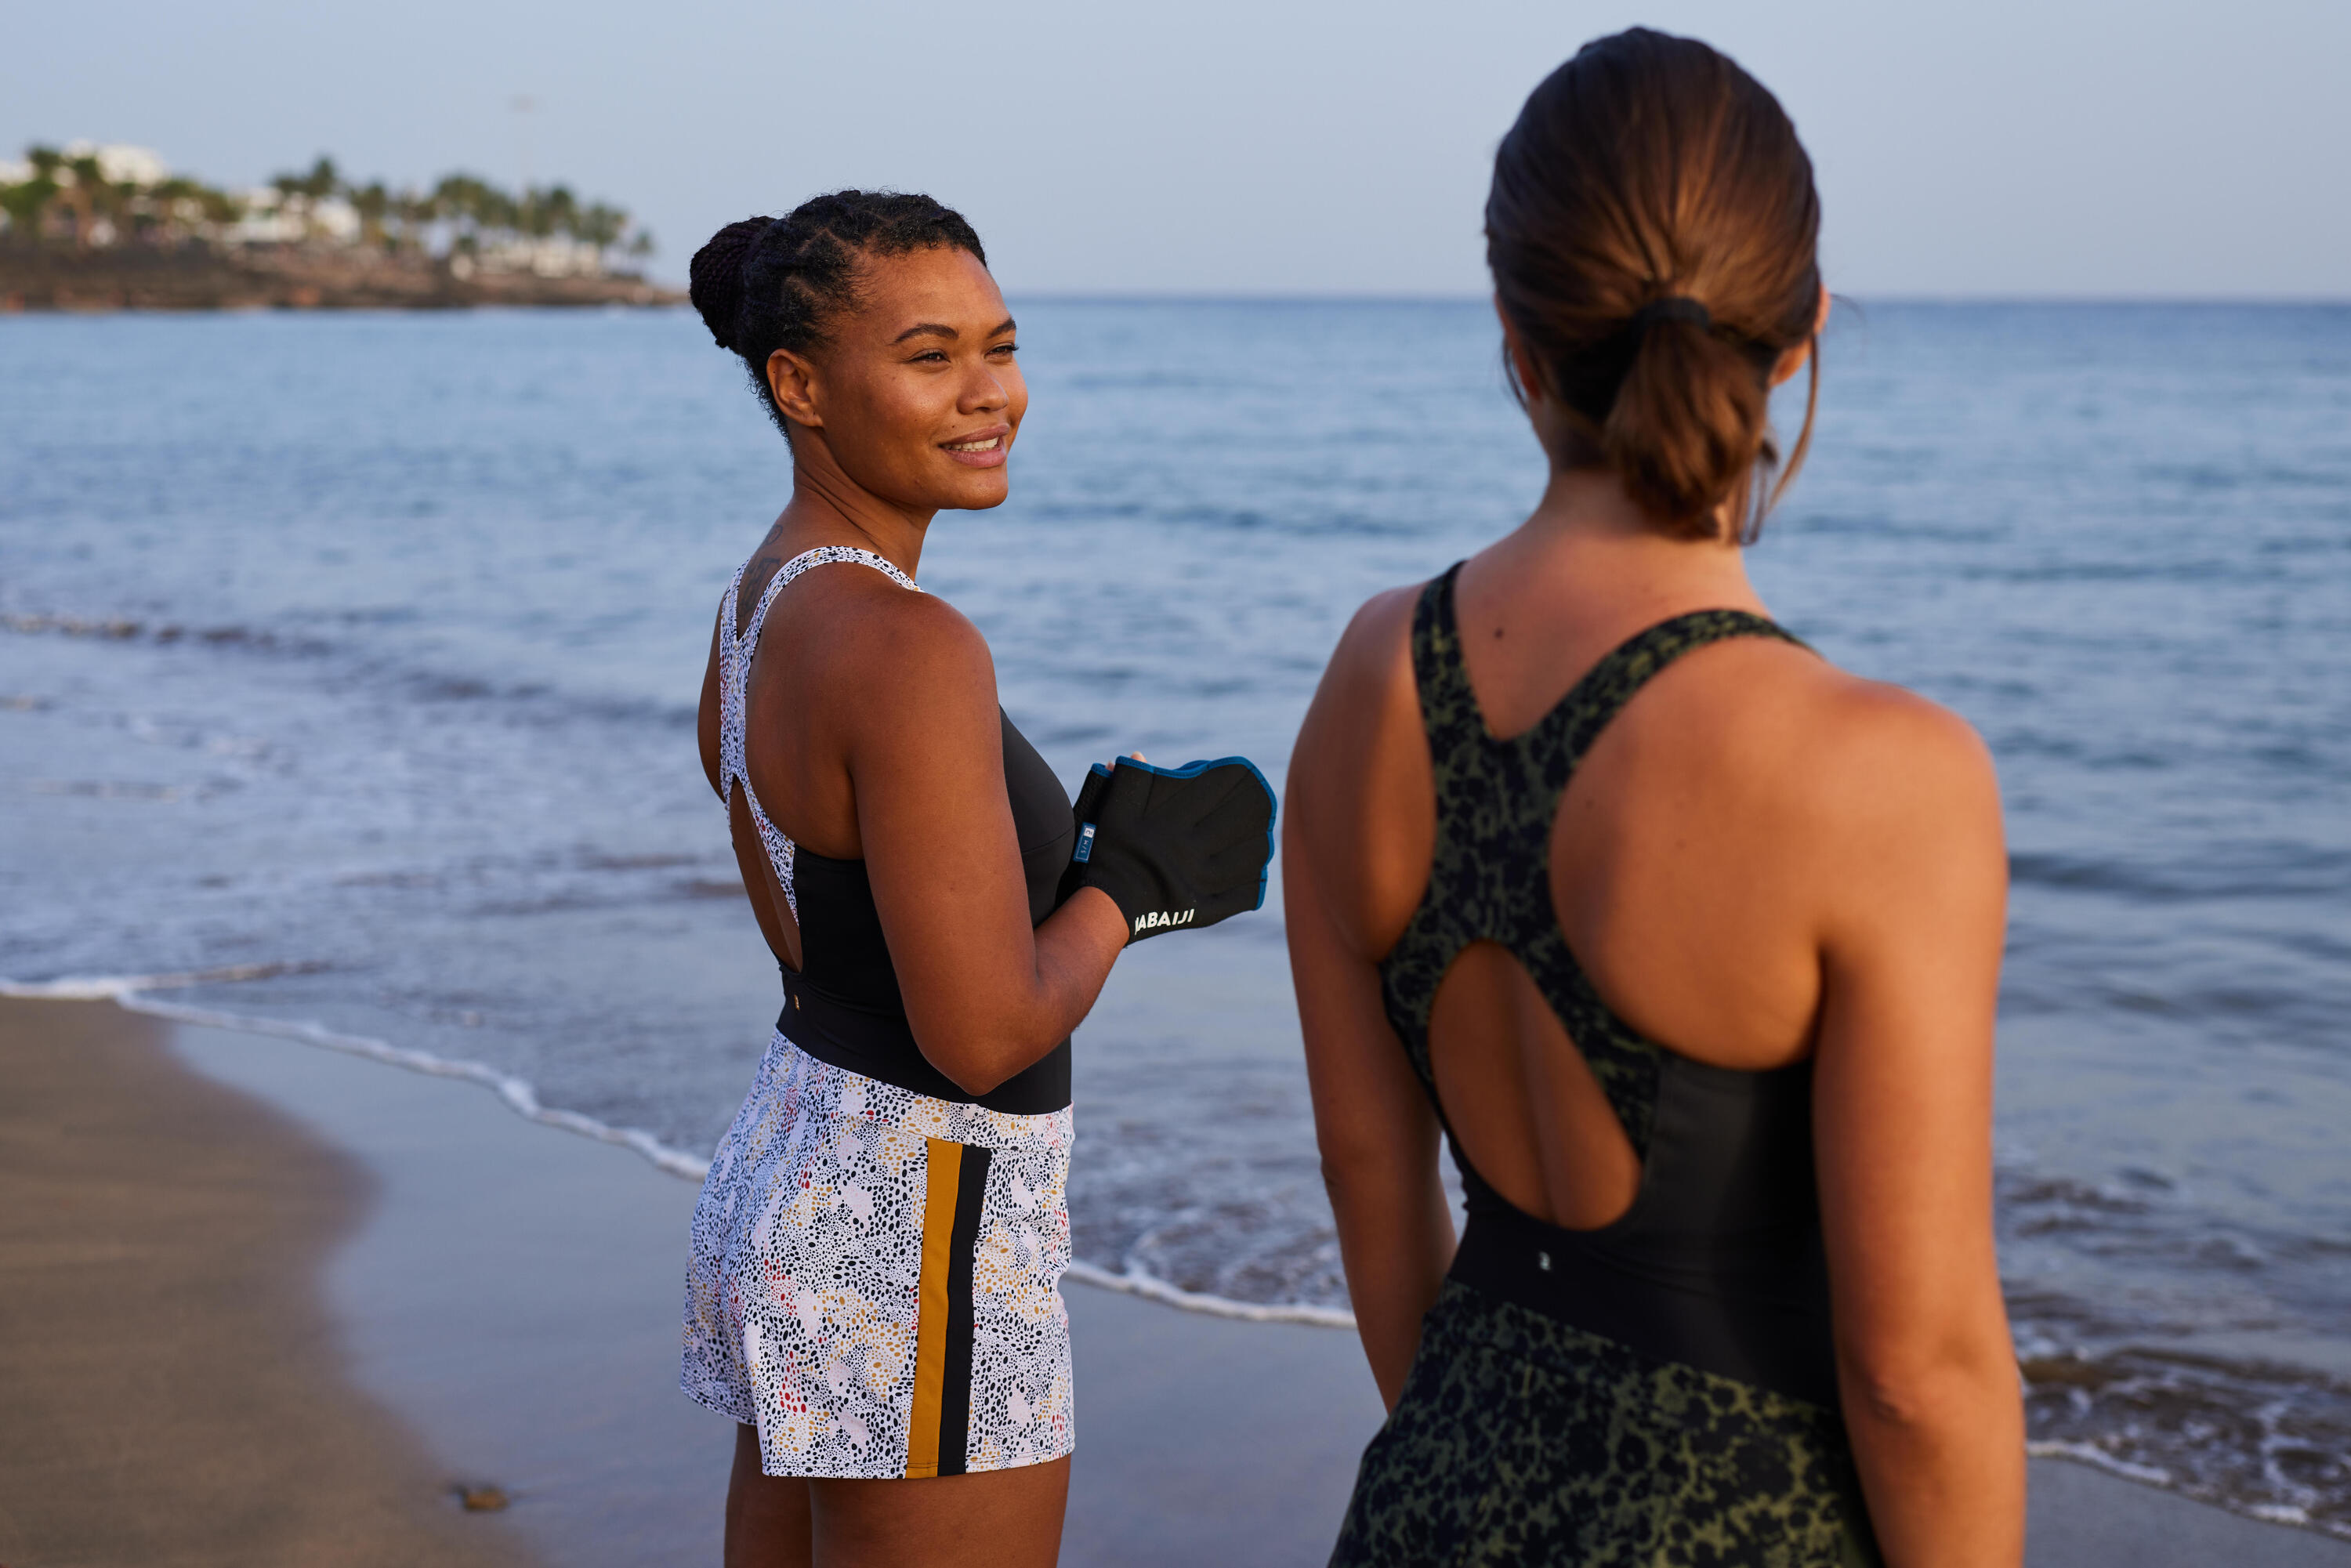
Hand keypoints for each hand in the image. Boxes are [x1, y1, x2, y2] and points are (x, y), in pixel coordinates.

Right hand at [1060, 755, 1275, 941]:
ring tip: (1266, 835)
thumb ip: (1127, 781)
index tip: (1245, 772)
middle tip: (1267, 801)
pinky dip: (1252, 884)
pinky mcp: (1202, 909)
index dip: (1234, 779)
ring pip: (1245, 860)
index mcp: (1172, 823)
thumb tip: (1139, 755)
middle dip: (1256, 809)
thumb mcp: (1110, 811)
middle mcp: (1191, 851)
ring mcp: (1199, 882)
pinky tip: (1259, 873)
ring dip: (1259, 845)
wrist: (1102, 907)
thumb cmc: (1104, 853)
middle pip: (1236, 823)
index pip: (1214, 792)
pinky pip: (1238, 897)